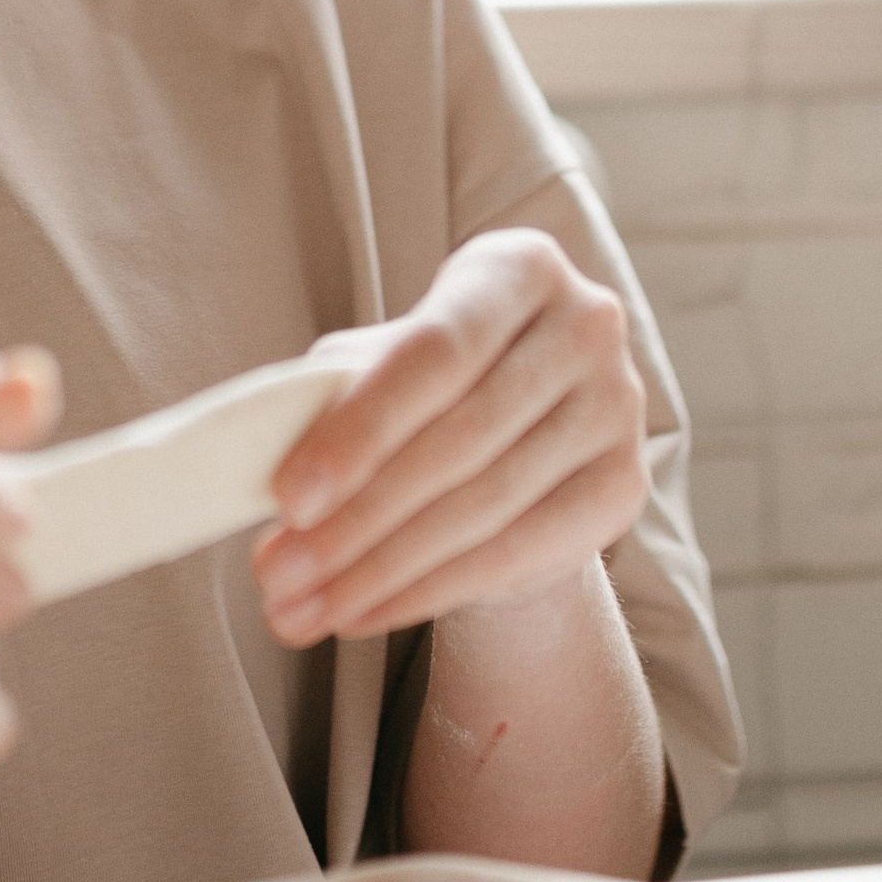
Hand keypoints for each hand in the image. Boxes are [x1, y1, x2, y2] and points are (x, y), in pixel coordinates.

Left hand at [252, 232, 646, 650]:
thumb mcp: (377, 372)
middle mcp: (585, 324)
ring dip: (380, 570)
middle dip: (357, 519)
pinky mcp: (625, 485)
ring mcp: (618, 405)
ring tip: (302, 609)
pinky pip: (519, 551)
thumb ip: (329, 398)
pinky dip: (429, 591)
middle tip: (278, 575)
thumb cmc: (427, 392)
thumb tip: (256, 467)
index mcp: (516, 267)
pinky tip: (363, 614)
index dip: (359, 430)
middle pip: (460, 439)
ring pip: (486, 505)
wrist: (520, 443)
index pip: (434, 353)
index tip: (287, 499)